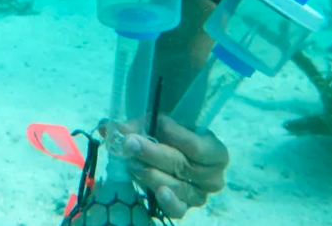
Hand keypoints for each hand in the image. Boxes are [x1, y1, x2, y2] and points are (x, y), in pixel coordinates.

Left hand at [106, 116, 228, 218]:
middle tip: (130, 143)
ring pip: (177, 187)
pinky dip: (167, 201)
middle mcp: (212, 178)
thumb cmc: (169, 133)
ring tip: (132, 163)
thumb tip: (115, 128)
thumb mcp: (160, 123)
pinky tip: (157, 191)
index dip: (176, 135)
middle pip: (182, 166)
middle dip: (153, 153)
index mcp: (216, 153)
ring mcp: (198, 195)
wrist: (169, 148)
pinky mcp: (183, 207)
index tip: (156, 121)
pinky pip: (177, 209)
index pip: (197, 147)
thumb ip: (141, 124)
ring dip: (151, 174)